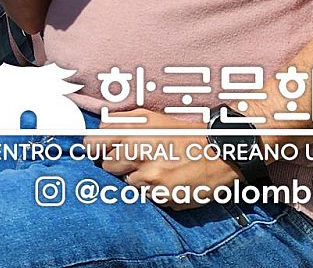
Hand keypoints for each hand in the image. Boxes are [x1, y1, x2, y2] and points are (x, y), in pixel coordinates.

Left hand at [82, 109, 238, 207]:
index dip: (95, 148)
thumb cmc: (184, 133)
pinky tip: (170, 179)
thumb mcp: (150, 117)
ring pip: (128, 182)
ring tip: (159, 166)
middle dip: (119, 163)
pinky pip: (148, 196)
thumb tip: (98, 128)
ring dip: (139, 177)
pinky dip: (156, 190)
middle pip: (108, 165)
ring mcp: (150, 178)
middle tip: (138, 157)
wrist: (220, 153)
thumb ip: (120, 121)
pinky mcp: (163, 196)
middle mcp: (137, 154)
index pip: (92, 143)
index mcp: (131, 132)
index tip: (100, 150)